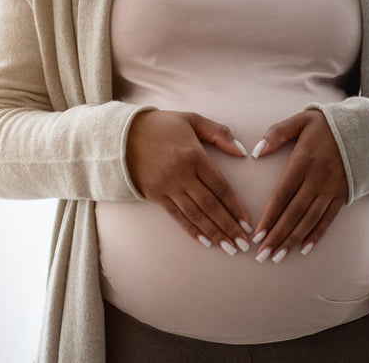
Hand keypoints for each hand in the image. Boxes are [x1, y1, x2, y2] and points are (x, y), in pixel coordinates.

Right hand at [126, 109, 253, 255]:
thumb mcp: (191, 119)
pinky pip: (177, 217)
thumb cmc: (161, 125)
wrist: (121, 134)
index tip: (248, 223)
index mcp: (194, 155)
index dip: (236, 207)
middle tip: (244, 244)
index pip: (221, 187)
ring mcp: (167, 187)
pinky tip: (206, 242)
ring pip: (196, 215)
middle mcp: (182, 174)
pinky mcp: (155, 196)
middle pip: (211, 206)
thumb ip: (219, 133)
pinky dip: (192, 231)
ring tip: (230, 248)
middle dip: (229, 227)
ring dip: (215, 234)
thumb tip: (242, 152)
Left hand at [249, 109, 347, 263]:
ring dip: (293, 240)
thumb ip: (277, 133)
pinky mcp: (342, 195)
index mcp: (303, 161)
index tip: (256, 235)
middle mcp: (317, 179)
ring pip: (309, 220)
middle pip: (294, 213)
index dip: (269, 216)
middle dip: (277, 236)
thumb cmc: (326, 124)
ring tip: (277, 256)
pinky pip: (328, 219)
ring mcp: (331, 189)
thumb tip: (256, 152)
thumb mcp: (301, 120)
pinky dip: (316, 234)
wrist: (365, 129)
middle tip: (262, 256)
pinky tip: (304, 249)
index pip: (282, 195)